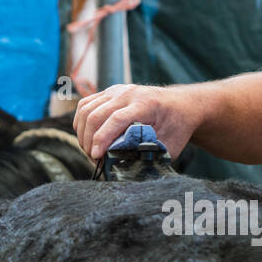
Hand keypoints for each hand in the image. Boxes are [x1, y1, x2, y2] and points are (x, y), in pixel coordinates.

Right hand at [73, 84, 197, 159]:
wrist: (181, 105)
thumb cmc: (176, 127)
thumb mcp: (169, 145)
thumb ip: (150, 156)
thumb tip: (128, 171)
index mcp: (145, 105)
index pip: (115, 120)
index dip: (102, 139)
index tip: (96, 157)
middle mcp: (128, 94)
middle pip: (96, 115)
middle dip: (89, 140)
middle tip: (94, 159)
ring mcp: (117, 90)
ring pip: (86, 109)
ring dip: (82, 132)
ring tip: (89, 150)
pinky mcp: (109, 92)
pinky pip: (86, 105)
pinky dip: (80, 122)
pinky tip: (85, 137)